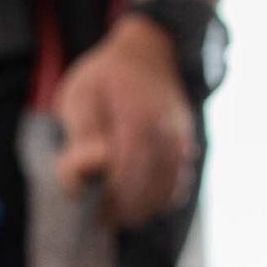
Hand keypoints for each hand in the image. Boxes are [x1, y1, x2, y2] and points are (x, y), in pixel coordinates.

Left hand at [53, 15, 197, 227]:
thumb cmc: (105, 78)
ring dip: (139, 210)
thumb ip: (83, 133)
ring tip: (114, 212)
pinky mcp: (186, 147)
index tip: (91, 205)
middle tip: (100, 215)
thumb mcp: (80, 94)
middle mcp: (167, 131)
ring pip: (165, 194)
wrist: (148, 52)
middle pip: (147, 191)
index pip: (127, 174)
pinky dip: (157, 202)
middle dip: (121, 209)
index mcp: (139, 118)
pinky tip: (136, 203)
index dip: (108, 198)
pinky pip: (178, 187)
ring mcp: (181, 140)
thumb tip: (94, 163)